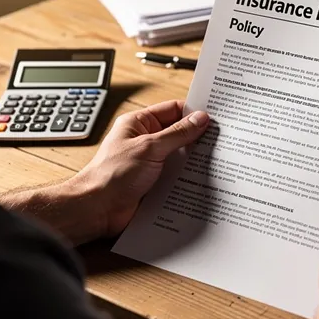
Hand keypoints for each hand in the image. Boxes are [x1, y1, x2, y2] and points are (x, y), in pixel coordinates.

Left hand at [79, 100, 209, 236]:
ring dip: (194, 158)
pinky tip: (202, 177)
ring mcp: (151, 161)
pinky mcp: (156, 181)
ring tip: (216, 158)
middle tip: (221, 138)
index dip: (193, 112)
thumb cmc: (112, 174)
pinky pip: (178, 174)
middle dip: (198, 136)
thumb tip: (200, 119)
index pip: (173, 109)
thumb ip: (177, 133)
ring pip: (181, 155)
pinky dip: (189, 176)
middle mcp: (146, 140)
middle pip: (179, 132)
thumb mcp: (149, 147)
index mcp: (139, 123)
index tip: (214, 118)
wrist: (97, 209)